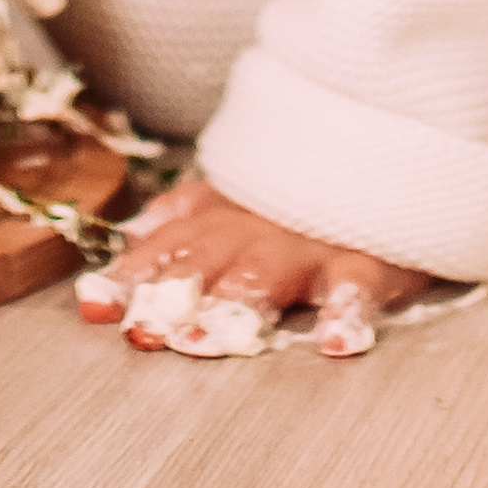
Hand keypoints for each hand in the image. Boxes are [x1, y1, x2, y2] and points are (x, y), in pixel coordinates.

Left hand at [81, 176, 431, 359]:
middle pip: (209, 259)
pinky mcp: (372, 254)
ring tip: (215, 338)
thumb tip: (134, 233)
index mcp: (227, 214)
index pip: (169, 244)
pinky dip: (349, 310)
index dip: (132, 273)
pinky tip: (335, 341)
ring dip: (240, 302)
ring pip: (271, 270)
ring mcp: (314, 239)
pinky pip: (361, 283)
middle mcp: (261, 226)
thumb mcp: (243, 193)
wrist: (392, 146)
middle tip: (147, 332)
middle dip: (174, 294)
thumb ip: (190, 213)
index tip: (96, 306)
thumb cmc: (308, 192)